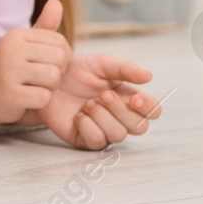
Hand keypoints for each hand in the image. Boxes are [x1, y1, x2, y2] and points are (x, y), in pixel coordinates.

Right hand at [0, 0, 72, 123]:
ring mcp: (9, 72)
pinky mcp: (11, 94)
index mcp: (17, 36)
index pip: (60, 41)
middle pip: (60, 59)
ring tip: (36, 87)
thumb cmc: (9, 68)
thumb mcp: (23, 45)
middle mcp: (12, 50)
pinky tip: (28, 99)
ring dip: (50, 87)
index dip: (62, 57)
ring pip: (54, 77)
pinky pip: (44, 97)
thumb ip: (44, 26)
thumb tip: (56, 1)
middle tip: (43, 78)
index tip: (47, 64)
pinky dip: (41, 101)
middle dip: (58, 72)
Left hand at [29, 53, 162, 149]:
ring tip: (88, 103)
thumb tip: (149, 75)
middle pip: (140, 127)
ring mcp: (104, 129)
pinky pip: (97, 140)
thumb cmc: (77, 71)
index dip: (148, 108)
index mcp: (129, 98)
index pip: (153, 111)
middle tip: (103, 95)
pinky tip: (78, 114)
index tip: (134, 98)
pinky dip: (88, 125)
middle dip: (122, 110)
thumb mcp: (101, 63)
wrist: (49, 79)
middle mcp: (120, 117)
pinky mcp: (86, 139)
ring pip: (118, 135)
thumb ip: (124, 68)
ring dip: (103, 117)